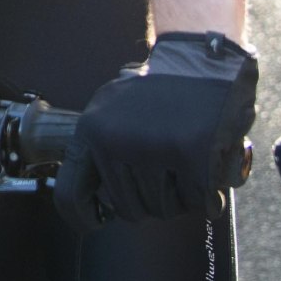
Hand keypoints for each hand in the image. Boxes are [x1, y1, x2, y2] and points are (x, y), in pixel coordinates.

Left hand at [58, 31, 259, 222]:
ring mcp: (154, 149)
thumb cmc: (161, 87)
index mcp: (92, 130)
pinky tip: (208, 166)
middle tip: (167, 172)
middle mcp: (117, 141)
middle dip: (151, 200)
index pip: (71, 193)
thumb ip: (102, 148)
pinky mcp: (193, 155)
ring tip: (186, 160)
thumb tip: (99, 199)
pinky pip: (199, 200)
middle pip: (130, 208)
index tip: (97, 222)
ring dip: (180, 195)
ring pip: (165, 208)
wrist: (203, 58)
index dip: (83, 217)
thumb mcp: (113, 108)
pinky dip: (209, 192)